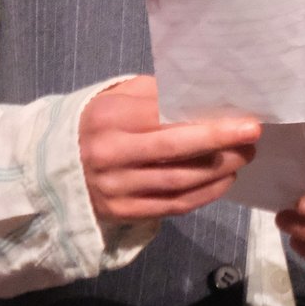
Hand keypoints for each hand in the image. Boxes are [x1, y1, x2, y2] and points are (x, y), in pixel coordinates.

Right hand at [77, 75, 258, 224]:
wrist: (51, 166)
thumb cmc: (99, 122)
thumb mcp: (119, 97)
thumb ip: (157, 93)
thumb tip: (207, 92)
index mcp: (111, 118)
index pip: (167, 118)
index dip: (208, 120)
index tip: (244, 116)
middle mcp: (111, 154)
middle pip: (175, 150)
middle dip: (220, 143)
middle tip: (253, 136)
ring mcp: (116, 187)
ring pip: (178, 181)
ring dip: (219, 170)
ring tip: (245, 156)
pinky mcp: (122, 212)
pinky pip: (171, 205)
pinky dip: (204, 195)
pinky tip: (225, 181)